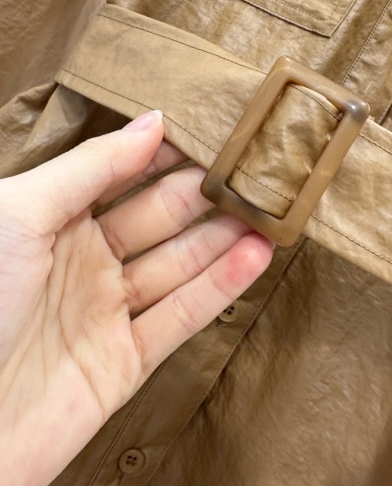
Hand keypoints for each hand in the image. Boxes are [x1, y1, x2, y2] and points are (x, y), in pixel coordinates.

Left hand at [0, 111, 272, 485]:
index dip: (168, 154)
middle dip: (207, 192)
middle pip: (160, 218)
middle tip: (257, 168)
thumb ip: (90, 167)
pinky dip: (221, 287)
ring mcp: (105, 312)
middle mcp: (83, 262)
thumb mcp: (19, 214)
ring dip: (226, 236)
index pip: (124, 175)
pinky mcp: (124, 363)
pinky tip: (256, 255)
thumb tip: (152, 122)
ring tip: (272, 208)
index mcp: (52, 219)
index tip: (216, 131)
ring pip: (179, 265)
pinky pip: (181, 317)